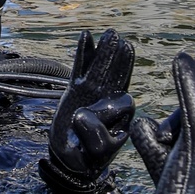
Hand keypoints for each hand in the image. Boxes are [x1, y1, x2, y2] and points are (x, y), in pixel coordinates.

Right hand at [39, 29, 134, 193]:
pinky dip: (84, 53)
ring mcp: (93, 92)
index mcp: (120, 116)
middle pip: (117, 77)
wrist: (71, 159)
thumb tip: (82, 115)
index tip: (115, 87)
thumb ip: (94, 137)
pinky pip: (81, 68)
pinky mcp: (77, 88)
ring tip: (110, 34)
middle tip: (122, 41)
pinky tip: (86, 36)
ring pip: (101, 68)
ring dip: (105, 52)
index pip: (123, 100)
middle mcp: (109, 100)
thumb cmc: (86, 159)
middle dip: (120, 60)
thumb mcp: (94, 152)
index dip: (119, 97)